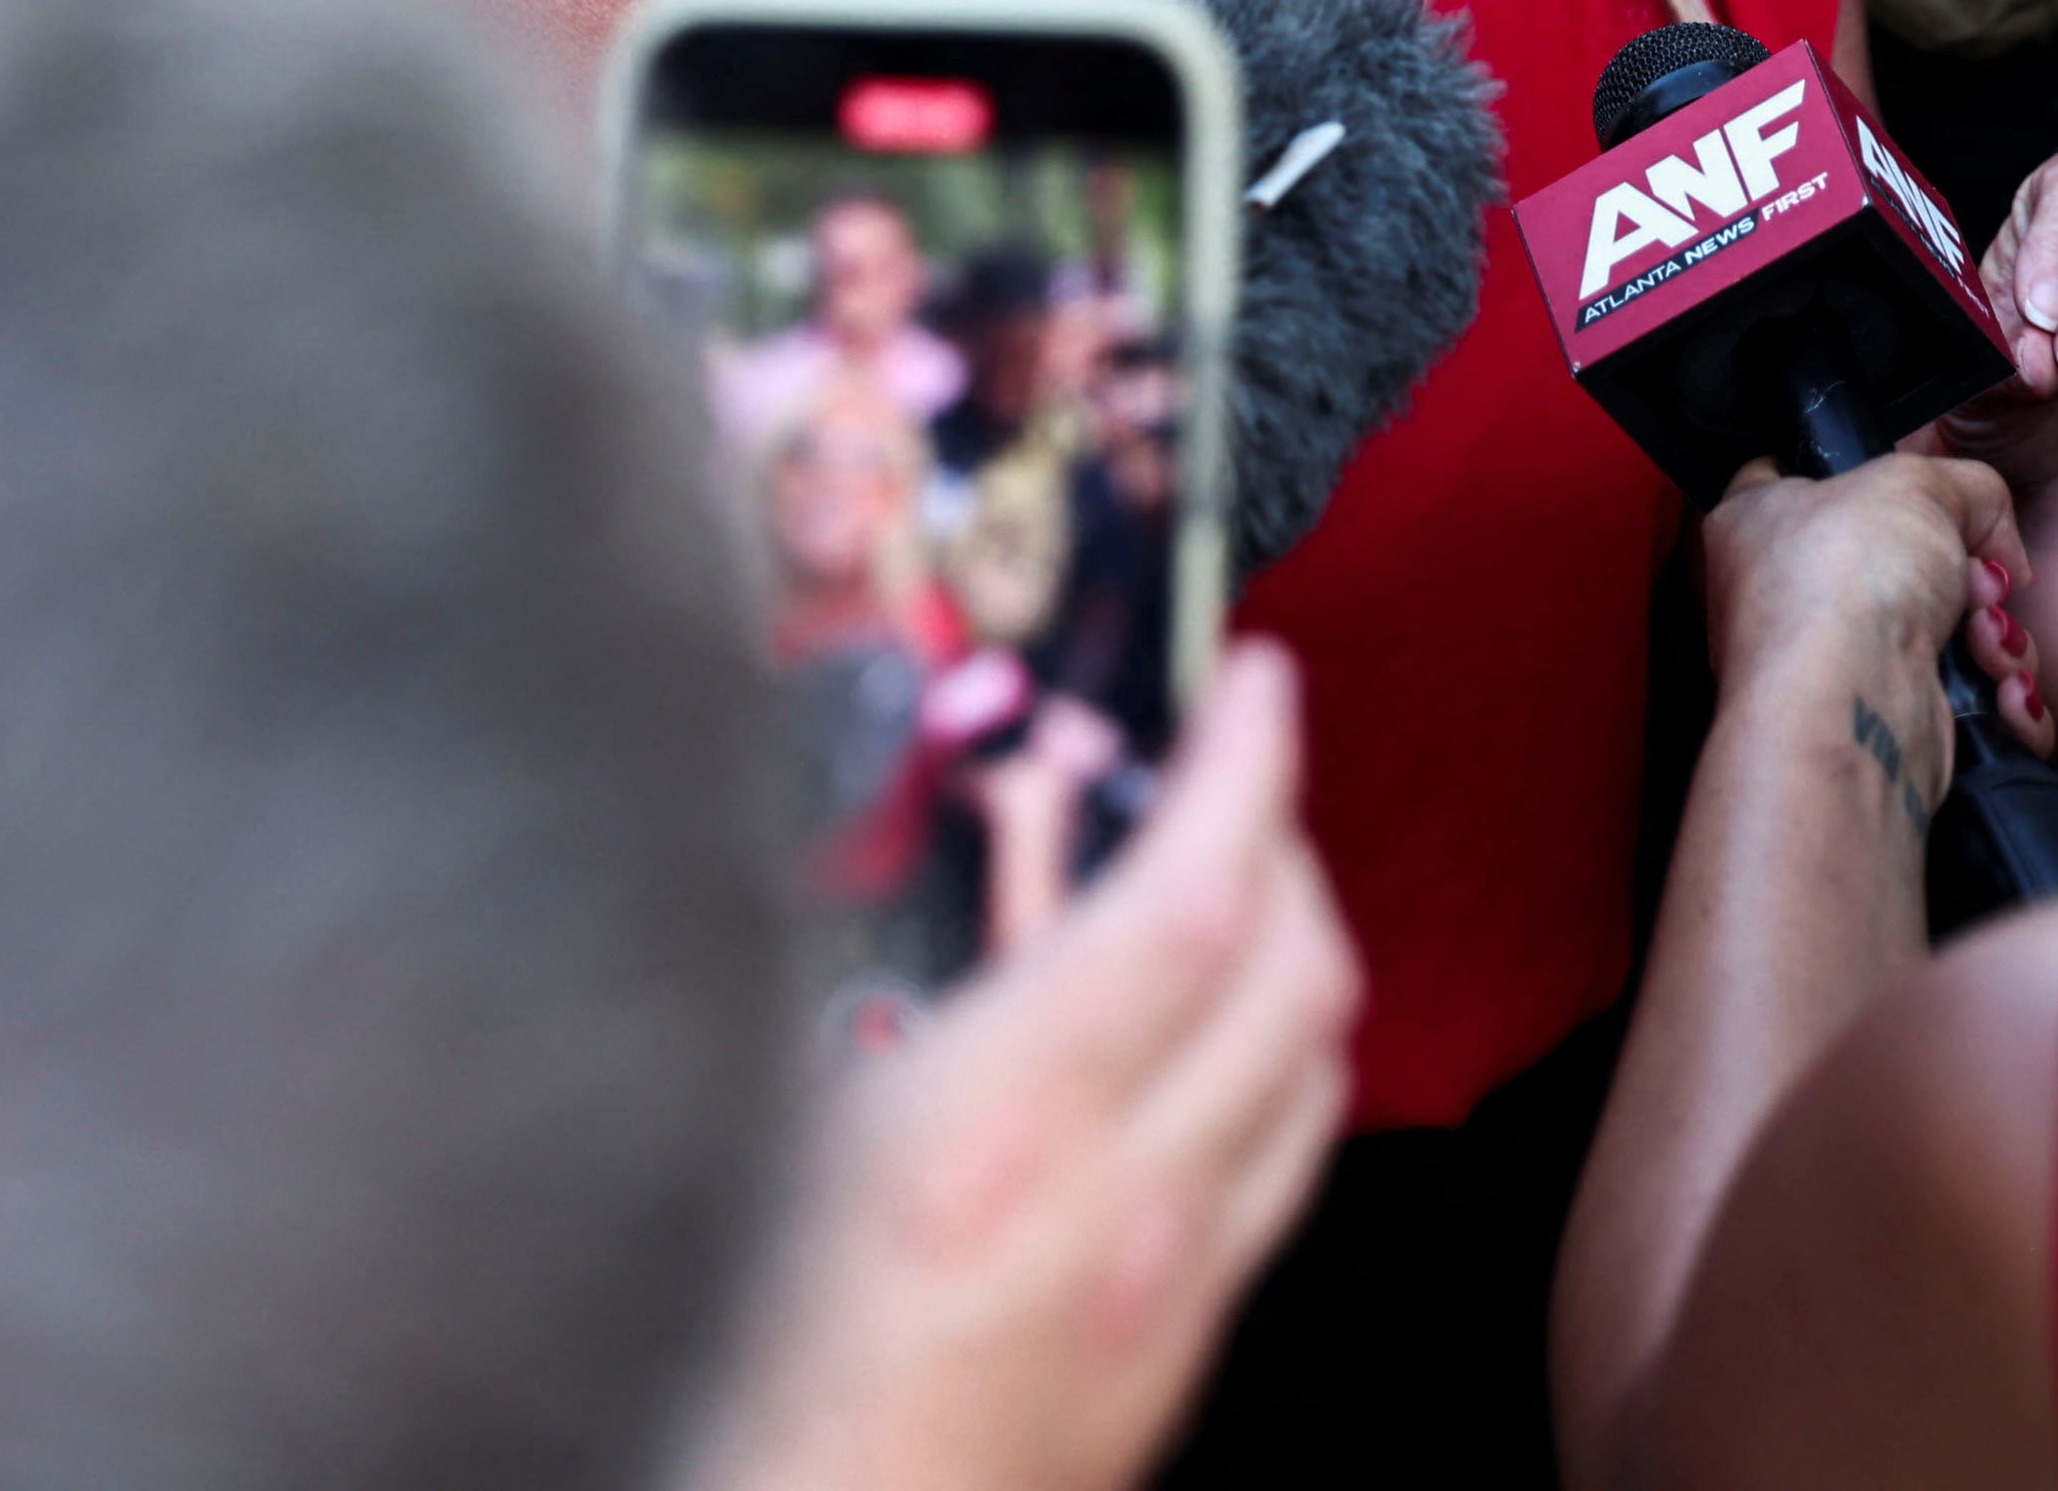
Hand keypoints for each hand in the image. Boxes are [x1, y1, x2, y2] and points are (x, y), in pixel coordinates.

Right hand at [706, 645, 1360, 1490]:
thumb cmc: (742, 1374)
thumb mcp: (764, 1129)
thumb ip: (834, 983)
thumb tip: (860, 848)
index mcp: (1010, 1123)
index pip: (1195, 896)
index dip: (1245, 766)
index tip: (1256, 683)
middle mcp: (1129, 1200)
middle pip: (1295, 975)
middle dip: (1285, 842)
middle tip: (1229, 773)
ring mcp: (1175, 1287)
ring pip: (1314, 1076)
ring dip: (1295, 956)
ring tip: (1232, 894)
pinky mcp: (1180, 1358)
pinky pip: (1278, 1176)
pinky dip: (1271, 1075)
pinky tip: (1197, 1064)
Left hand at [1697, 451, 2044, 753]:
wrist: (1850, 703)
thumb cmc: (1846, 574)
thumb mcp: (1916, 482)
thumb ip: (1967, 487)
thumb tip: (1995, 543)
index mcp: (1754, 526)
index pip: (1783, 480)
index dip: (1851, 476)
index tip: (1908, 492)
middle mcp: (1784, 604)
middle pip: (1899, 567)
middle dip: (1968, 576)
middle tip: (1980, 583)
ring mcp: (1836, 676)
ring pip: (1947, 641)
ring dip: (1994, 640)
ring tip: (1987, 640)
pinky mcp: (1886, 733)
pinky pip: (1969, 708)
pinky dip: (2000, 700)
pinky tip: (2005, 694)